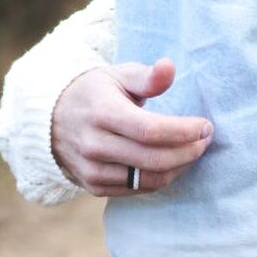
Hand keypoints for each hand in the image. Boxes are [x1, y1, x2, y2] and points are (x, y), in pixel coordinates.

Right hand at [49, 58, 214, 196]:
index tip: (205, 126)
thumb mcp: (117, 76)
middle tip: (205, 140)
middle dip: (189, 151)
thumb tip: (169, 67)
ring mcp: (93, 169)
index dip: (183, 131)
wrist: (51, 120)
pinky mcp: (94, 187)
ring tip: (192, 151)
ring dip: (179, 167)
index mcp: (102, 113)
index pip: (150, 130)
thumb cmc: (94, 93)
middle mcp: (94, 144)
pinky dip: (161, 178)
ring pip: (149, 179)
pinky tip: (172, 163)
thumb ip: (147, 77)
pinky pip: (138, 189)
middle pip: (154, 159)